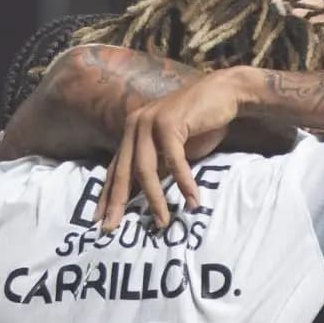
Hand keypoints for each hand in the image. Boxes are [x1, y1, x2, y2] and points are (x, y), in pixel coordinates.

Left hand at [96, 69, 249, 228]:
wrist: (224, 94)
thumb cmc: (199, 125)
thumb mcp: (172, 151)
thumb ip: (157, 167)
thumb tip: (144, 198)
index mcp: (131, 132)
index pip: (115, 169)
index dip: (107, 195)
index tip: (99, 220)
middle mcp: (134, 125)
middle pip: (123, 172)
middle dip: (118, 203)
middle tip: (112, 228)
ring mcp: (150, 122)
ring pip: (145, 170)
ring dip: (155, 200)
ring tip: (162, 223)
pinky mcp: (169, 123)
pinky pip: (174, 161)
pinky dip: (184, 183)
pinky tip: (192, 201)